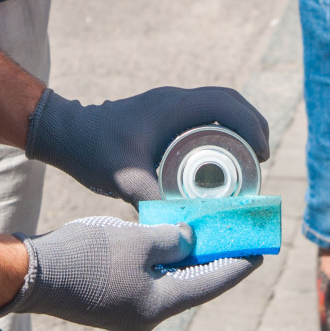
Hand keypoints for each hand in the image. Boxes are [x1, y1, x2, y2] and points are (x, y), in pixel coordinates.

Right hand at [0, 216, 260, 330]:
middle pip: (194, 284)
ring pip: (171, 281)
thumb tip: (189, 239)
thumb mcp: (135, 239)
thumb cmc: (85, 256)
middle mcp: (149, 314)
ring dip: (189, 258)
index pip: (212, 282)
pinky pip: (150, 279)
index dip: (238, 262)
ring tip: (208, 231)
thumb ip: (170, 238)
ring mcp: (130, 309)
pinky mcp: (114, 300)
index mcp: (159, 304)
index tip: (261, 248)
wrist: (33, 272)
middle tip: (237, 234)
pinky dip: (164, 260)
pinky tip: (170, 239)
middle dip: (215, 257)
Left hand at [25, 87, 270, 203]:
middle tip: (263, 158)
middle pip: (228, 100)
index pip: (225, 105)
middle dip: (252, 124)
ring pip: (216, 104)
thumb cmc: (93, 151)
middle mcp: (174, 99)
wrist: (66, 133)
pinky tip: (219, 153)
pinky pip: (202, 112)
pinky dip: (219, 126)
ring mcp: (168, 103)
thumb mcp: (124, 180)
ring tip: (249, 157)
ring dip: (237, 124)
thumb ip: (151, 204)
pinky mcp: (162, 112)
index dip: (251, 125)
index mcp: (172, 107)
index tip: (262, 155)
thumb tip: (182, 231)